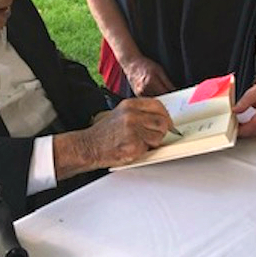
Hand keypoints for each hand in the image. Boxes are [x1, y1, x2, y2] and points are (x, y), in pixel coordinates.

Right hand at [57, 98, 172, 174]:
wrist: (88, 146)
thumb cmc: (104, 133)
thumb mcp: (121, 115)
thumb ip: (139, 113)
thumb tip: (160, 118)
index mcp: (129, 105)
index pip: (158, 105)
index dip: (165, 115)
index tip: (167, 122)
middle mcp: (131, 115)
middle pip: (162, 121)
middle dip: (161, 131)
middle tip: (153, 137)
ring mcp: (132, 130)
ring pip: (159, 136)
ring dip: (153, 142)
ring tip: (139, 143)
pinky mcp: (133, 145)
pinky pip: (149, 148)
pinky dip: (144, 151)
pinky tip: (132, 148)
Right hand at [124, 55, 174, 95]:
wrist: (131, 63)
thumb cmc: (145, 65)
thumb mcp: (159, 70)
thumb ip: (167, 83)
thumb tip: (174, 92)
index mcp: (151, 82)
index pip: (165, 94)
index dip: (172, 96)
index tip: (176, 98)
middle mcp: (144, 89)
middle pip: (160, 99)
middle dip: (167, 99)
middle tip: (171, 97)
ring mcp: (139, 93)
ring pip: (154, 101)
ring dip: (160, 100)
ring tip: (161, 93)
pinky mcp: (137, 95)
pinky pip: (149, 100)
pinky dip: (153, 98)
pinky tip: (154, 92)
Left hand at [234, 81, 255, 137]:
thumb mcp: (251, 94)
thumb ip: (243, 103)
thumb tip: (235, 111)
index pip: (255, 124)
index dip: (243, 129)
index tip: (234, 129)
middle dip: (244, 131)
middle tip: (233, 129)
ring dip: (248, 132)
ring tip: (239, 127)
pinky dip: (253, 131)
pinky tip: (247, 127)